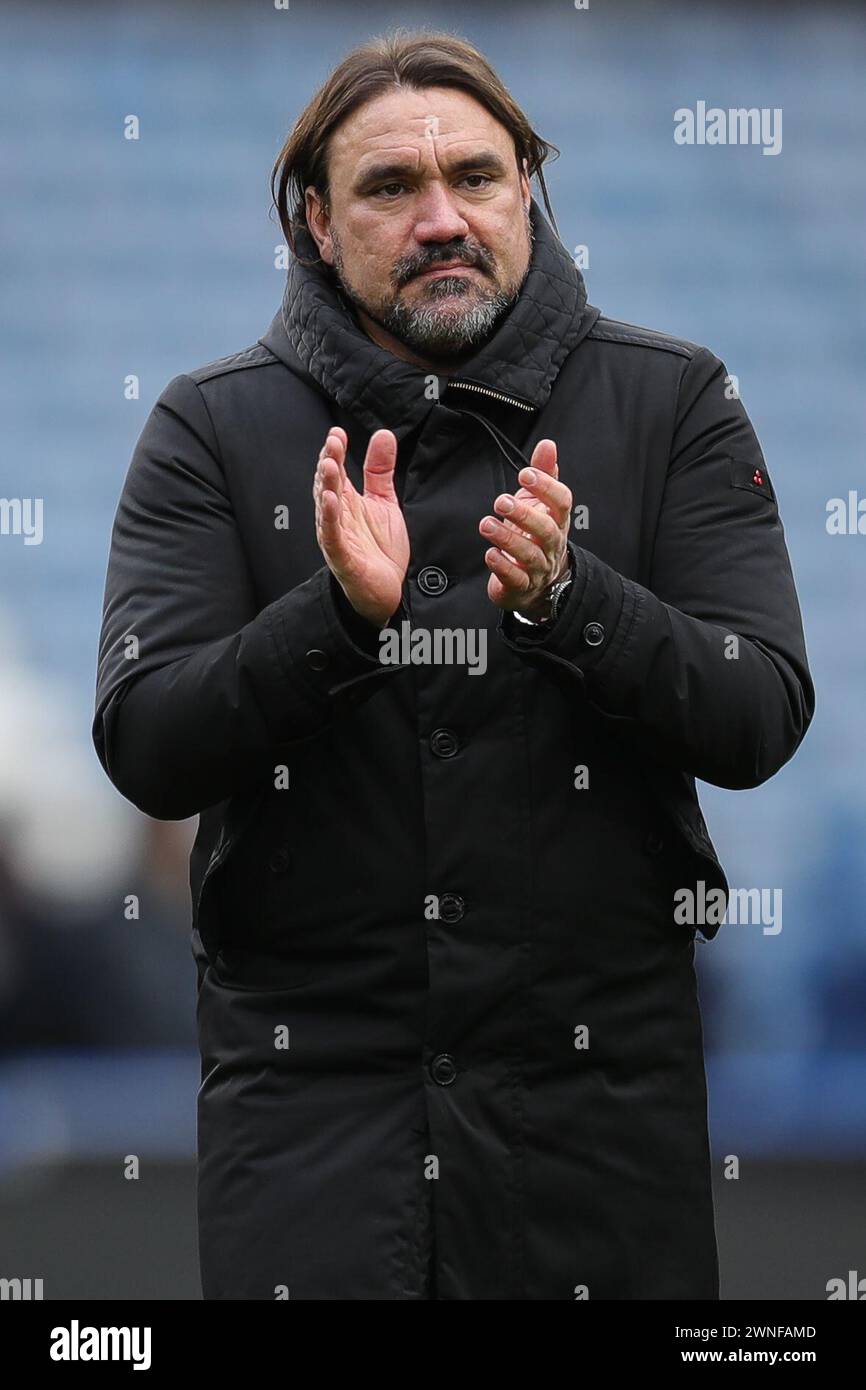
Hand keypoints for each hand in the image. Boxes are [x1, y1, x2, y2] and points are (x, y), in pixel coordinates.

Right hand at [313, 426, 409, 626]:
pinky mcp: (341, 556)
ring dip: (326, 485)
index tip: (337, 433)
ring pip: (326, 507)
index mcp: (346, 502)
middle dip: (328, 463)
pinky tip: (329, 500)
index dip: (335, 452)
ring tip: (329, 465)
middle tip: (332, 442)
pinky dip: (329, 518)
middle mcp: (338, 516)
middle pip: (328, 485)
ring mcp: (336, 536)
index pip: (337, 471)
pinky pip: (331, 535)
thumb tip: (383, 435)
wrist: (387, 591)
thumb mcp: (384, 502)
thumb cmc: (380, 550)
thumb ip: (380, 470)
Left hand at [478, 439, 571, 618]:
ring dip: (508, 539)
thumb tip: (548, 444)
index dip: (547, 487)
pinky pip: (516, 578)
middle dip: (525, 515)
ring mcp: (539, 568)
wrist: (538, 584)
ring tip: (486, 524)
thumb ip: (544, 473)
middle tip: (501, 502)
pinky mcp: (521, 586)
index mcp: (558, 520)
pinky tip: (490, 554)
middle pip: (547, 530)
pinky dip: (503, 566)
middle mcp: (552, 544)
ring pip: (530, 555)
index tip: (525, 474)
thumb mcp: (539, 502)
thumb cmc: (535, 535)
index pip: (562, 502)